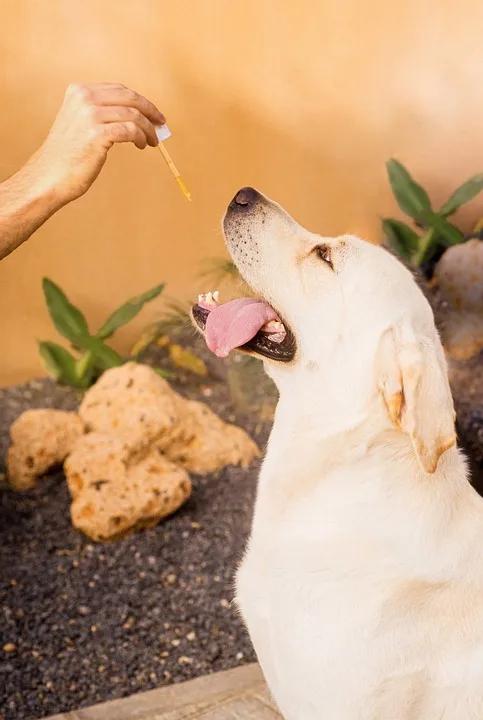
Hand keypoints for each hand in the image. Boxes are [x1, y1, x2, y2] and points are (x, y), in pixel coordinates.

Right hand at [27, 82, 164, 204]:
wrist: (50, 176)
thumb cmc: (68, 155)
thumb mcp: (80, 123)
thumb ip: (102, 113)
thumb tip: (138, 115)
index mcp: (79, 91)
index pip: (119, 89)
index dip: (140, 100)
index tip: (153, 113)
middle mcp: (84, 98)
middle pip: (129, 98)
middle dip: (149, 111)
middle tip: (161, 124)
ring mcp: (90, 114)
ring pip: (133, 115)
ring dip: (147, 129)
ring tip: (151, 141)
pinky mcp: (97, 133)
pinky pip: (131, 131)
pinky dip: (141, 137)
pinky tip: (142, 145)